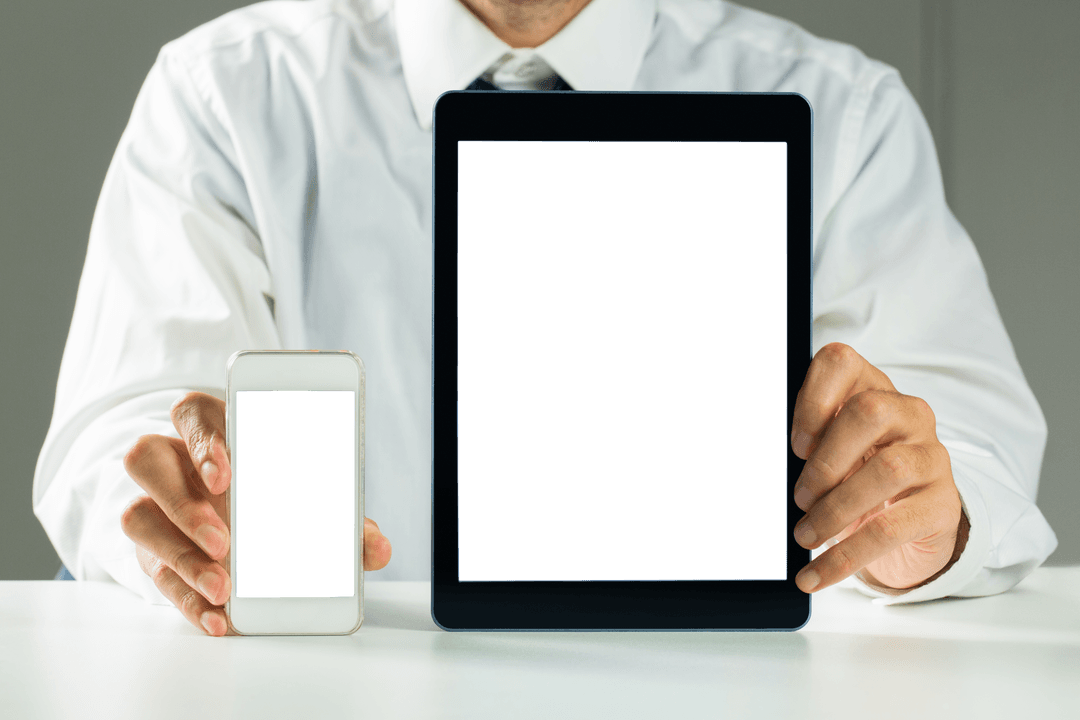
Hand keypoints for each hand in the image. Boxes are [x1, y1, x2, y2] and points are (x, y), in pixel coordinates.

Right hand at [120, 391, 392, 635]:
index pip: (193, 413)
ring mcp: (157, 506)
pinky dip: (186, 599)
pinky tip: (217, 617)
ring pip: (138, 515)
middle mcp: (175, 463)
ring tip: (223, 584)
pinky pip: (153, 573)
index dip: (202, 438)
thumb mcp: (314, 502)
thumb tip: (379, 548)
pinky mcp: (152, 552)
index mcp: (216, 431)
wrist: (245, 531)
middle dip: (184, 501)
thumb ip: (346, 521)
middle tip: (225, 540)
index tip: (226, 473)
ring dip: (180, 553)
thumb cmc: (278, 497)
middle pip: (148, 460)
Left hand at [789, 343, 964, 593]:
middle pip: (869, 411)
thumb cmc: (857, 476)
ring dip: (835, 507)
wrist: (911, 524)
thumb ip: (806, 445)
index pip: (842, 362)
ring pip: (887, 468)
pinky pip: (893, 528)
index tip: (794, 445)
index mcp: (871, 388)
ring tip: (805, 534)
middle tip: (799, 496)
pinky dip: (846, 556)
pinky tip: (816, 574)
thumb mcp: (831, 453)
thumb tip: (761, 466)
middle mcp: (907, 414)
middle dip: (825, 459)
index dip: (812, 400)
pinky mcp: (941, 503)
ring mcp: (930, 456)